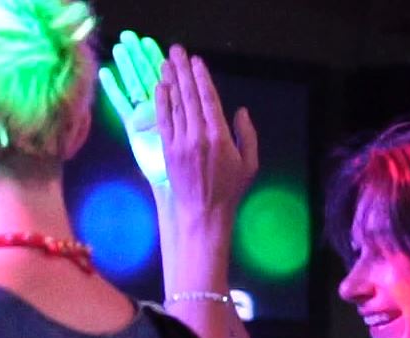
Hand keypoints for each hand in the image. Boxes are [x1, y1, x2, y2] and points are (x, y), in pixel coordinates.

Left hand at [101, 35, 258, 227]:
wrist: (203, 214)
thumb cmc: (230, 190)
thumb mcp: (250, 163)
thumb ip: (248, 135)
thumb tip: (241, 111)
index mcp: (220, 137)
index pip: (209, 99)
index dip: (201, 78)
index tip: (196, 61)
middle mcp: (199, 136)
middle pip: (189, 97)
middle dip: (182, 72)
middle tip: (177, 51)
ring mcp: (181, 144)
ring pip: (175, 106)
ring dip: (170, 82)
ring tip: (166, 63)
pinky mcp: (168, 152)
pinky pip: (163, 122)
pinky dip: (161, 104)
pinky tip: (159, 88)